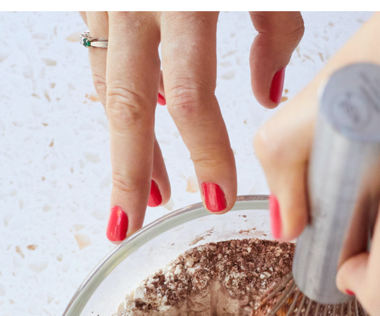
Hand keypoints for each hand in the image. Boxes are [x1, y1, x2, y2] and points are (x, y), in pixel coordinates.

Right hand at [81, 10, 304, 240]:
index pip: (191, 99)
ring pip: (110, 86)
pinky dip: (122, 97)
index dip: (205, 154)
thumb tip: (269, 96)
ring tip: (152, 196)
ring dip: (129, 146)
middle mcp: (134, 1)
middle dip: (129, 175)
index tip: (220, 199)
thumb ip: (277, 29)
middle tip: (131, 229)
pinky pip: (103, 55)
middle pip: (128, 106)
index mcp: (185, 1)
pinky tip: (143, 128)